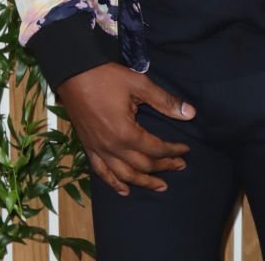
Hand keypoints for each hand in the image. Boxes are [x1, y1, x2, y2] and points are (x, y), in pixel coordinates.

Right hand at [57, 62, 195, 195]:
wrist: (73, 74)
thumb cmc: (107, 77)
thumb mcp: (139, 84)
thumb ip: (165, 101)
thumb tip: (191, 113)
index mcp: (126, 133)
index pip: (155, 149)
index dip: (173, 151)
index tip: (186, 150)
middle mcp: (112, 147)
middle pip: (142, 165)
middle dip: (163, 167)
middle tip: (180, 166)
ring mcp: (98, 150)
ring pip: (123, 175)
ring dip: (143, 182)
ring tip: (159, 186)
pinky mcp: (88, 147)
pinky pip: (101, 172)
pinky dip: (114, 183)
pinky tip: (124, 190)